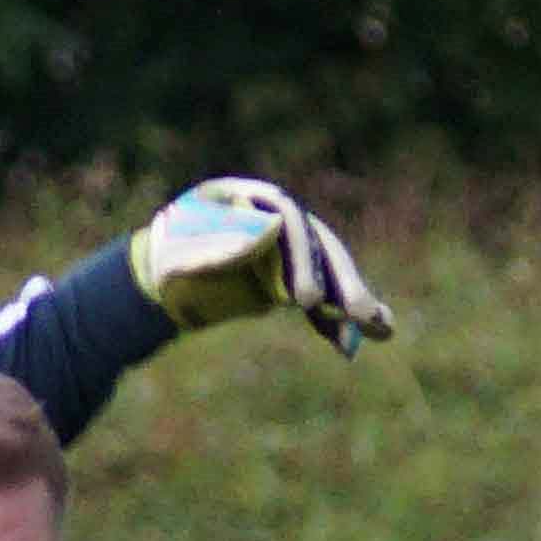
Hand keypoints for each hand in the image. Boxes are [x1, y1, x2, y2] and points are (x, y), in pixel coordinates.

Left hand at [130, 178, 394, 356]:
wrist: (157, 277)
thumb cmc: (165, 257)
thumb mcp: (180, 250)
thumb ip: (217, 244)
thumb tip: (268, 233)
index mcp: (249, 199)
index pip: (289, 220)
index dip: (304, 258)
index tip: (308, 300)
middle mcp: (276, 219)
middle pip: (319, 247)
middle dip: (344, 283)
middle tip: (361, 316)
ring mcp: (285, 250)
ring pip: (328, 273)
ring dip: (353, 301)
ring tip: (382, 328)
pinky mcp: (287, 279)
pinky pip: (319, 299)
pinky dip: (335, 321)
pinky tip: (358, 342)